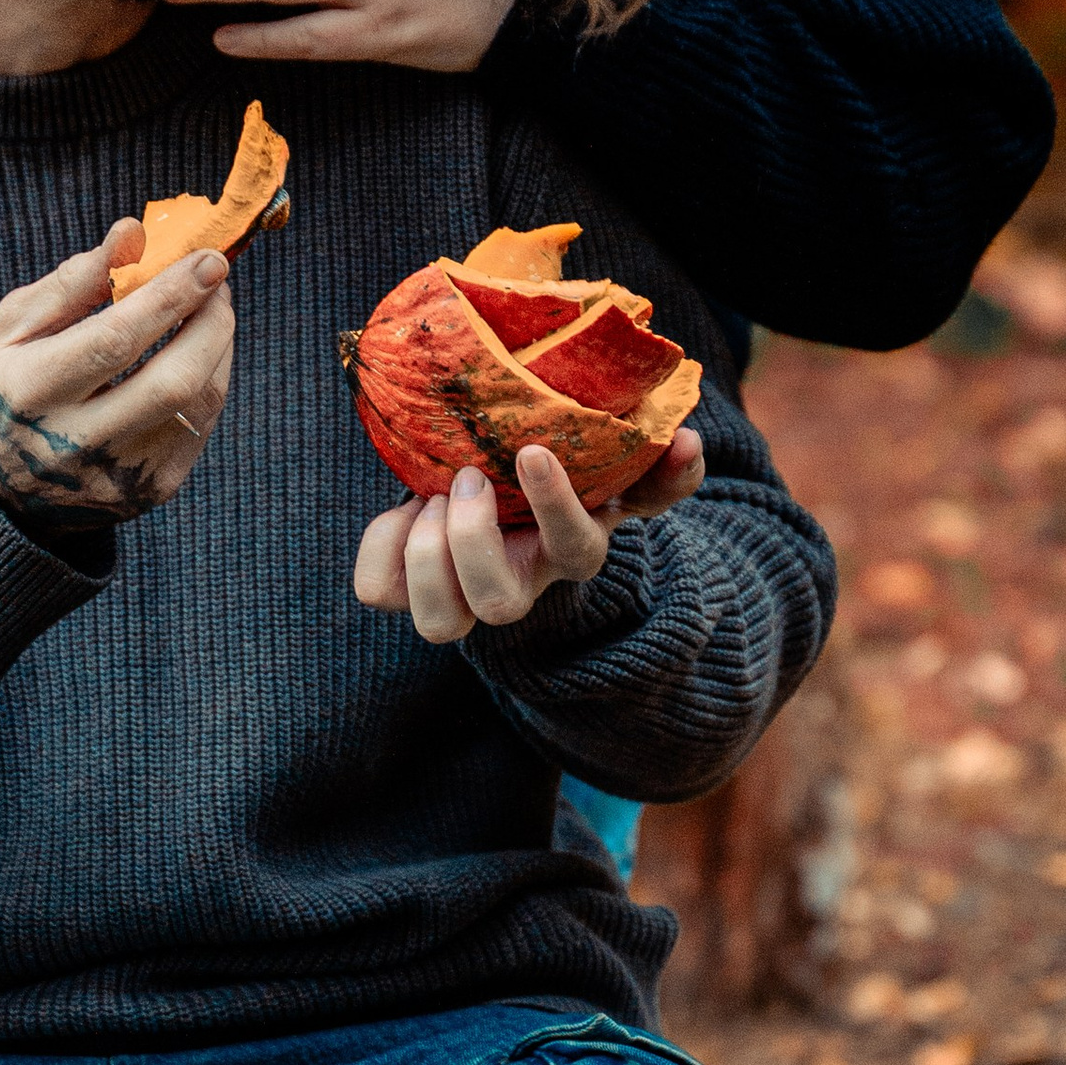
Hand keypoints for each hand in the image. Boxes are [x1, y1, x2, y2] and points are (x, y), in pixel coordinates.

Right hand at [0, 225, 234, 528]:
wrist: (0, 490)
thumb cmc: (10, 387)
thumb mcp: (16, 328)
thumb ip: (74, 281)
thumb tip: (133, 233)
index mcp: (29, 392)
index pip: (114, 340)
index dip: (169, 296)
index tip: (207, 258)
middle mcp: (76, 443)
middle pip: (172, 381)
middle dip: (210, 321)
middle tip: (217, 278)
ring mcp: (121, 476)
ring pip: (199, 403)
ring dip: (218, 344)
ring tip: (210, 307)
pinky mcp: (153, 491)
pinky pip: (202, 425)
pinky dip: (210, 376)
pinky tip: (198, 349)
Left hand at [353, 433, 705, 645]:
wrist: (504, 504)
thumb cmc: (564, 487)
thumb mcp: (617, 475)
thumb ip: (660, 468)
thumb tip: (688, 443)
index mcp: (573, 552)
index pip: (576, 548)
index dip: (554, 507)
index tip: (532, 451)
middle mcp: (519, 587)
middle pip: (496, 605)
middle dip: (471, 536)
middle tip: (468, 477)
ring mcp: (460, 598)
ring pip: (436, 622)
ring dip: (428, 552)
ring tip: (434, 495)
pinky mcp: (407, 589)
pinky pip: (377, 589)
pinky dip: (381, 544)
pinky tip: (404, 508)